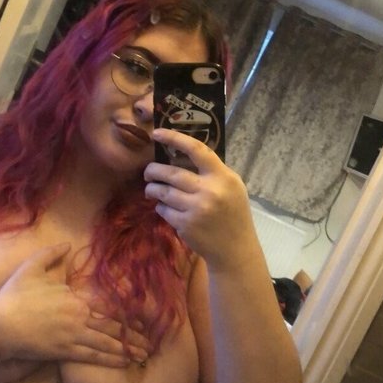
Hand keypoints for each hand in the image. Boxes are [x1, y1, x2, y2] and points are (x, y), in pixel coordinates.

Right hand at [0, 243, 150, 366]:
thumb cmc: (16, 294)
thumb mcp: (33, 266)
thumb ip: (53, 254)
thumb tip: (69, 245)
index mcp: (76, 297)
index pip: (108, 304)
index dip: (128, 311)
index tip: (144, 315)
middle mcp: (79, 318)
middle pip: (112, 327)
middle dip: (133, 335)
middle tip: (152, 341)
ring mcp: (72, 337)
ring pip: (105, 343)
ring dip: (126, 349)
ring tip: (143, 354)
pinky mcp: (63, 352)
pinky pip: (91, 357)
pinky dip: (108, 360)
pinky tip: (121, 362)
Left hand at [144, 129, 254, 271]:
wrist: (235, 249)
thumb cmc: (233, 213)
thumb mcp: (232, 186)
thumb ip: (213, 171)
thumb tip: (183, 152)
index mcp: (223, 177)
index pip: (197, 150)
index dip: (175, 138)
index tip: (157, 133)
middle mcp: (209, 191)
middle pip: (171, 173)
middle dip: (153, 170)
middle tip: (148, 171)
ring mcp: (196, 209)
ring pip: (163, 192)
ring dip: (152, 189)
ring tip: (151, 188)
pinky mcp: (185, 225)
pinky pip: (164, 210)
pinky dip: (160, 206)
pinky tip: (163, 206)